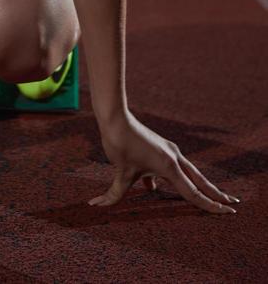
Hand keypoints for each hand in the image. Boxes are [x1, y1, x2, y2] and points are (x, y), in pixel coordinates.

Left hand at [89, 111, 239, 213]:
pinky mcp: (160, 148)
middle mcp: (174, 158)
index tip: (228, 213)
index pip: (194, 193)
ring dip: (200, 185)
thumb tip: (96, 206)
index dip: (211, 206)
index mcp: (169, 166)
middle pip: (200, 181)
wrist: (115, 117)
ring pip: (189, 173)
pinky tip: (153, 188)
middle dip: (216, 194)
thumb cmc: (120, 143)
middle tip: (233, 205)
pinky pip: (172, 167)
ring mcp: (168, 151)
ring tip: (211, 196)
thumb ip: (113, 194)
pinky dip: (173, 179)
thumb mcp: (120, 172)